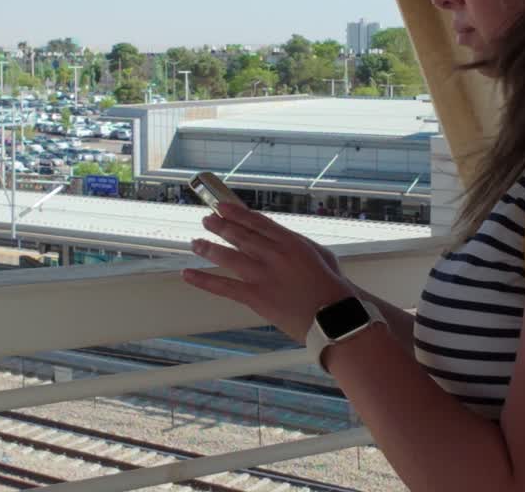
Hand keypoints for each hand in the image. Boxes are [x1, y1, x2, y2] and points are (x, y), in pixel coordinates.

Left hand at [183, 203, 352, 343]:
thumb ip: (300, 246)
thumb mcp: (322, 257)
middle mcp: (274, 254)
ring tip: (195, 242)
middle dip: (221, 225)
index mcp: (291, 242)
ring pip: (228, 256)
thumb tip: (283, 240)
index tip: (224, 207)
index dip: (238, 213)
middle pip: (240, 235)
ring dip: (209, 247)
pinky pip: (224, 286)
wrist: (335, 317)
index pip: (258, 222)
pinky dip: (204, 280)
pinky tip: (189, 274)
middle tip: (207, 220)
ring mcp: (263, 275)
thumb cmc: (333, 289)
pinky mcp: (256, 296)